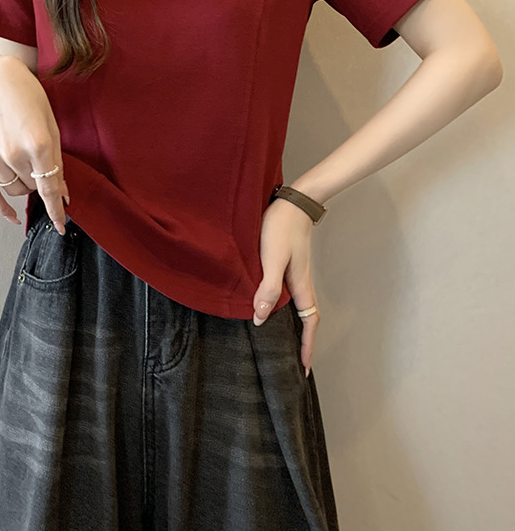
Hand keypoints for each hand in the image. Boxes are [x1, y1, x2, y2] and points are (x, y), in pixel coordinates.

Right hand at [0, 56, 69, 234]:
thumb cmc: (30, 99)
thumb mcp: (53, 128)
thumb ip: (57, 164)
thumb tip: (63, 194)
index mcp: (38, 144)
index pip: (49, 189)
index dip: (57, 210)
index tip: (61, 225)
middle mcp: (14, 153)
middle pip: (33, 187)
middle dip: (40, 180)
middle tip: (38, 158)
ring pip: (15, 190)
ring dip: (24, 183)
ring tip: (23, 159)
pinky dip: (2, 208)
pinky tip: (12, 216)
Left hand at [252, 197, 319, 376]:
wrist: (292, 201)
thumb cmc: (281, 228)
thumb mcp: (272, 259)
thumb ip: (268, 288)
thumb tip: (261, 319)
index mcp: (300, 286)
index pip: (309, 323)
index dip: (307, 346)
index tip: (303, 368)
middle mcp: (301, 283)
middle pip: (306, 319)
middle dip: (303, 342)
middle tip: (294, 362)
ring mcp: (296, 273)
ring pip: (298, 306)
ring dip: (295, 325)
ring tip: (285, 341)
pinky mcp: (289, 263)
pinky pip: (290, 294)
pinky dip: (286, 307)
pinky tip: (273, 306)